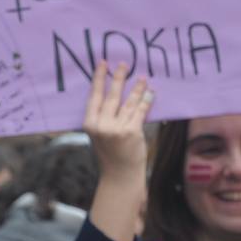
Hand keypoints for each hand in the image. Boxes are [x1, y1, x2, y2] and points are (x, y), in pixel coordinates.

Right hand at [81, 61, 154, 240]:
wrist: (120, 176)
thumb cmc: (109, 155)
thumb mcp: (98, 136)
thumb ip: (102, 118)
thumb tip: (113, 95)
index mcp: (89, 124)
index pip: (94, 97)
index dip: (99, 79)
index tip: (103, 64)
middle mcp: (101, 125)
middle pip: (111, 96)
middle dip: (118, 78)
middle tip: (124, 64)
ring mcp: (116, 129)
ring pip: (128, 102)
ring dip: (136, 88)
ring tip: (142, 76)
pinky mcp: (132, 132)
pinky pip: (140, 111)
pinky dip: (146, 100)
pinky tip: (150, 92)